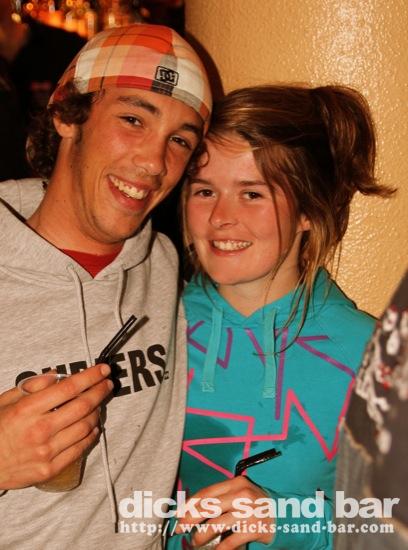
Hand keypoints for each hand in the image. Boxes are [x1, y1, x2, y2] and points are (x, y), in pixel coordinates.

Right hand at [0, 364, 112, 489]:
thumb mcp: (5, 401)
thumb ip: (31, 386)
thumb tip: (55, 374)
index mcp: (27, 410)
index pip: (68, 388)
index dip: (90, 376)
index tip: (102, 370)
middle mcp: (40, 430)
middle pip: (82, 406)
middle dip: (100, 391)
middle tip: (106, 383)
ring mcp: (46, 452)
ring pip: (85, 427)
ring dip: (97, 412)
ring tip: (98, 404)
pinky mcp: (50, 469)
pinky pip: (80, 448)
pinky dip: (91, 434)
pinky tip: (92, 426)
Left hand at [175, 476, 274, 548]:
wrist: (285, 514)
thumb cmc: (256, 504)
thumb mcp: (240, 494)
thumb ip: (220, 499)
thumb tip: (191, 510)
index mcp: (236, 483)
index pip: (207, 493)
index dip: (190, 504)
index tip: (178, 515)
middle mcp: (242, 495)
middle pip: (208, 507)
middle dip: (190, 520)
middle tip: (181, 530)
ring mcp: (249, 511)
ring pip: (216, 525)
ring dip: (201, 536)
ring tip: (196, 542)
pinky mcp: (255, 528)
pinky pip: (230, 541)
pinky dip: (219, 549)